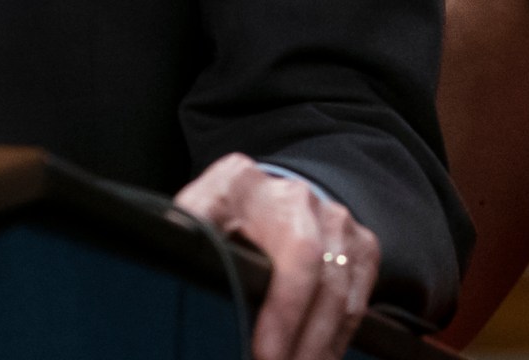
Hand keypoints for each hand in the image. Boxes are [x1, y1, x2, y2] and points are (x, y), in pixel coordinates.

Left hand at [175, 154, 379, 359]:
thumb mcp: (190, 220)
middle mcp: (299, 197)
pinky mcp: (361, 243)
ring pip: (341, 294)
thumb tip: (167, 269)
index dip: (282, 308)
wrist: (261, 195)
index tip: (264, 355)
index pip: (287, 250)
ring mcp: (337, 219)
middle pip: (320, 274)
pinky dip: (337, 338)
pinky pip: (358, 301)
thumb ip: (182, 238)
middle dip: (301, 336)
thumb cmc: (216, 220)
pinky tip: (316, 359)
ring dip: (319, 345)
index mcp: (245, 185)